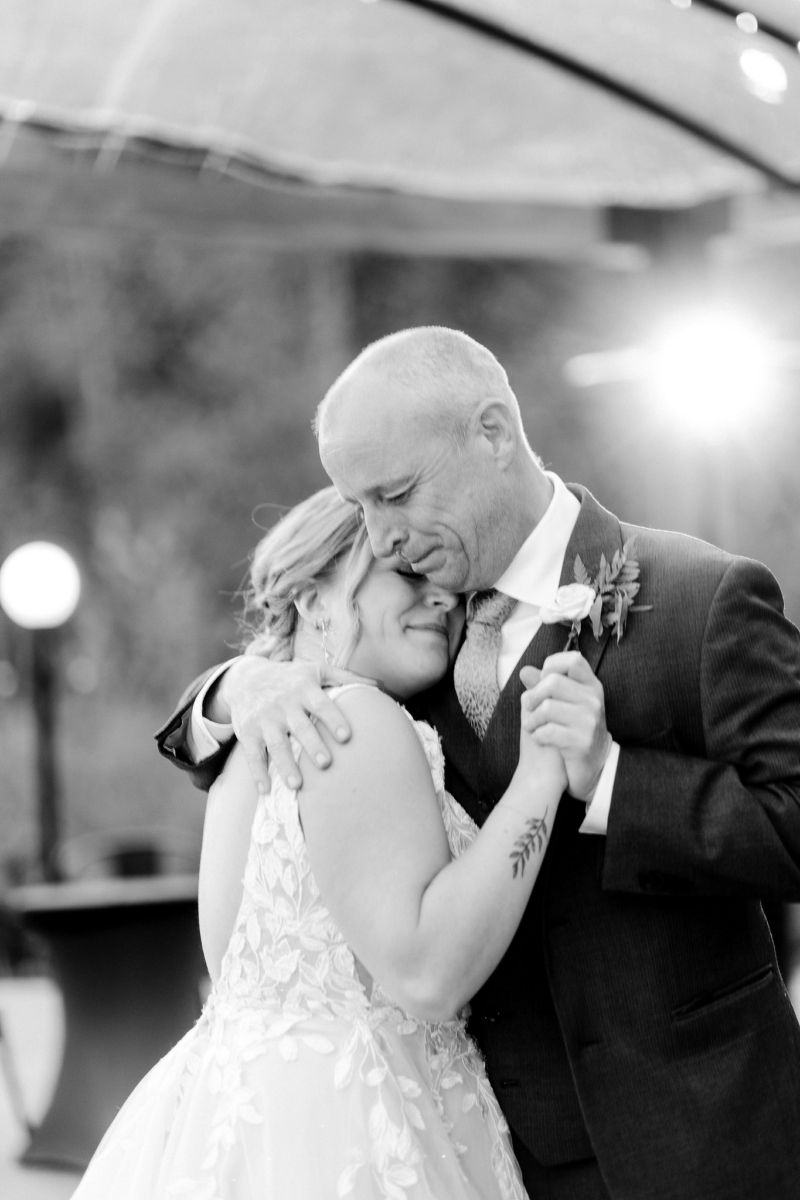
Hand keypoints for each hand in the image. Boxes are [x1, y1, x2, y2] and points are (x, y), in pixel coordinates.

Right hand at [217, 656, 369, 792]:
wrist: (245, 678)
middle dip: (312, 744)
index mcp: (303, 689)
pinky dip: (257, 773)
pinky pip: (252, 755)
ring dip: (285, 765)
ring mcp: (264, 719)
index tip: (346, 736)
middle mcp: (283, 704)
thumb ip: (345, 677)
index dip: (333, 718)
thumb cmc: (290, 677)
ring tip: (297, 785)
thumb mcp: (316, 670)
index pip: (321, 704)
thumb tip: (379, 683)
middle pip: (299, 727)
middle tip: (326, 763)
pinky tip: (266, 790)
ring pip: (276, 744)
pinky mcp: (247, 733)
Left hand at [519, 653, 611, 801]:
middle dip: (533, 696)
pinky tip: (540, 739)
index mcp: (591, 686)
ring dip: (532, 720)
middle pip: (553, 682)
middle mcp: (594, 701)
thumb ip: (544, 686)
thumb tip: (524, 670)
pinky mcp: (582, 743)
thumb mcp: (564, 704)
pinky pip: (548, 732)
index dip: (552, 665)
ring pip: (547, 708)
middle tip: (529, 708)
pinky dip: (537, 736)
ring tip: (532, 726)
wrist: (592, 767)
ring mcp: (590, 722)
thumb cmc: (573, 729)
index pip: (573, 660)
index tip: (543, 680)